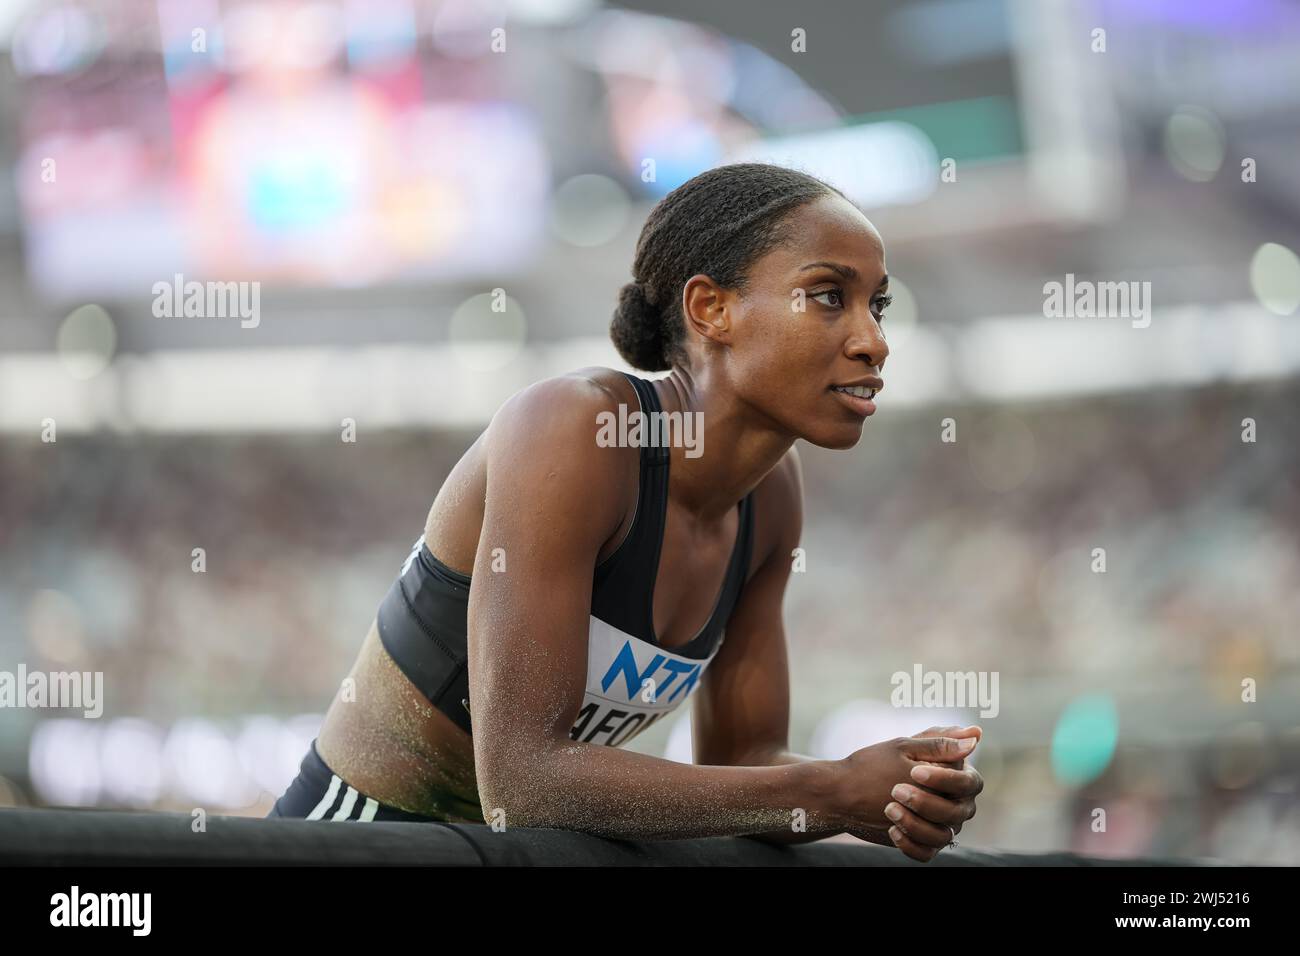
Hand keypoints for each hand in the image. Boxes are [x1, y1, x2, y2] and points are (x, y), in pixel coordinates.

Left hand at [886, 725, 983, 861]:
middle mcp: (955, 804)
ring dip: (916, 824)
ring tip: (890, 809)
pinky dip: (911, 845)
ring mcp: (940, 825)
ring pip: (943, 836)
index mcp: (957, 777)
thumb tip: (975, 734)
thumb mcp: (907, 747)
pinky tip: (892, 830)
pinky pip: (927, 853)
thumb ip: (940, 742)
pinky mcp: (923, 842)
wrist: (847, 789)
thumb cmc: (878, 763)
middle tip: (896, 790)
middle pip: (958, 812)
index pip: (969, 783)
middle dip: (926, 803)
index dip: (946, 780)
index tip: (915, 772)